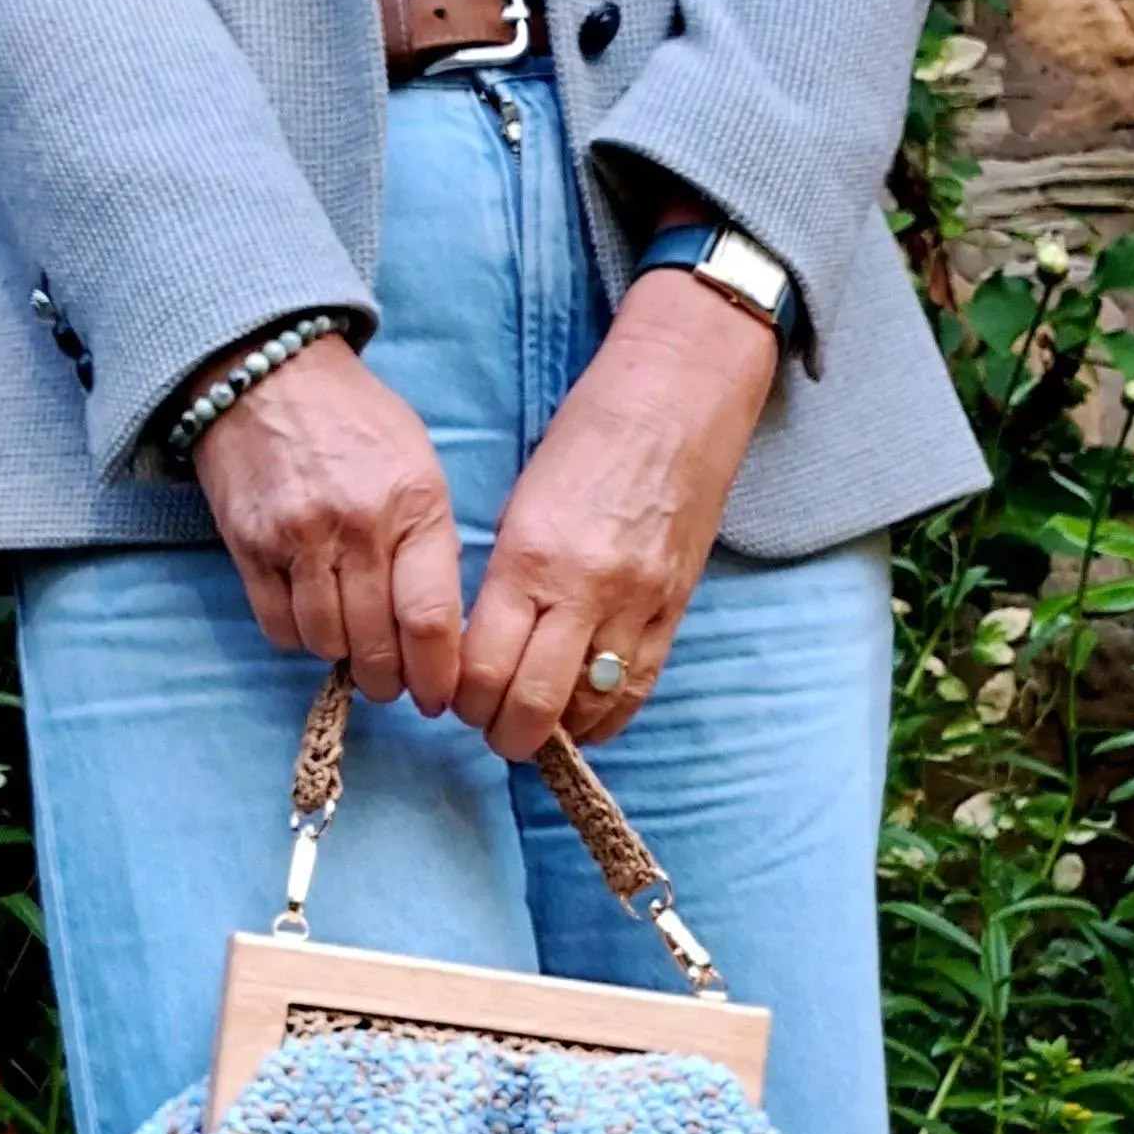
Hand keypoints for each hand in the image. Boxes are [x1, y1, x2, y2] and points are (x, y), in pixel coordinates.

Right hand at [191, 332, 461, 715]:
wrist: (268, 374)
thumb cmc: (355, 424)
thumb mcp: (419, 467)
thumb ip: (430, 544)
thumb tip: (438, 632)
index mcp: (414, 504)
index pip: (430, 620)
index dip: (437, 676)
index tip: (438, 697)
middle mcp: (357, 525)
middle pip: (377, 645)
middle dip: (390, 681)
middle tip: (394, 684)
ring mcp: (298, 537)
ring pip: (326, 643)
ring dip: (343, 658)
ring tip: (352, 645)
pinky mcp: (250, 546)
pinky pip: (278, 627)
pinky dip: (298, 638)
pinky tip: (312, 619)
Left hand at [454, 273, 778, 756]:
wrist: (677, 400)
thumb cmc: (587, 440)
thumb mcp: (522, 505)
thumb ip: (503, 582)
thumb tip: (484, 652)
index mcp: (530, 557)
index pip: (483, 667)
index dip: (463, 700)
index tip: (456, 701)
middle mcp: (584, 590)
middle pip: (532, 704)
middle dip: (502, 732)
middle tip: (490, 728)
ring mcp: (637, 607)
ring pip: (587, 710)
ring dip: (554, 733)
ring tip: (534, 727)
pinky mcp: (674, 612)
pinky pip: (636, 693)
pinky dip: (603, 720)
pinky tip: (582, 722)